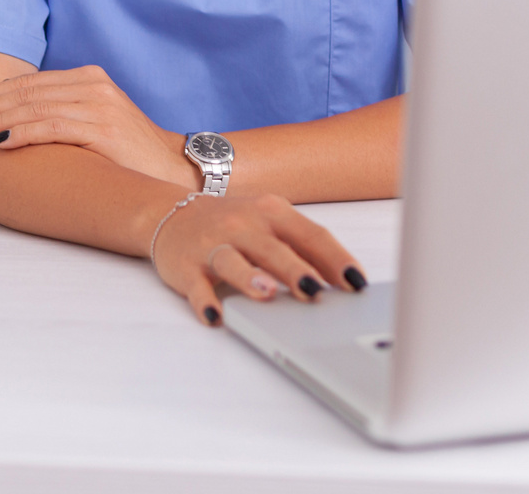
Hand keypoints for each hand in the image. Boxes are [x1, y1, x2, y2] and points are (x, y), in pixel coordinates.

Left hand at [0, 65, 192, 186]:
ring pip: (33, 108)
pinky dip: (19, 132)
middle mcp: (93, 85)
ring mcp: (100, 105)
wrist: (173, 171)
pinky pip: (51, 127)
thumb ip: (62, 114)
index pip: (29, 83)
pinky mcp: (103, 128)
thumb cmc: (128, 155)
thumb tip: (12, 121)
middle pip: (26, 92)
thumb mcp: (94, 123)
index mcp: (89, 79)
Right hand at [150, 193, 367, 325]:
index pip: (310, 235)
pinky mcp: (186, 266)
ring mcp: (213, 244)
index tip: (356, 283)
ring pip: (232, 261)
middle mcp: (243, 225)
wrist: (172, 214)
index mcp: (272, 212)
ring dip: (249, 278)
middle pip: (273, 248)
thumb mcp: (271, 223)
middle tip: (315, 291)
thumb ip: (303, 247)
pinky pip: (196, 285)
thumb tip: (343, 279)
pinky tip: (214, 315)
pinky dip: (204, 300)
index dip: (335, 259)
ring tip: (267, 294)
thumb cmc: (235, 225)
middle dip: (295, 269)